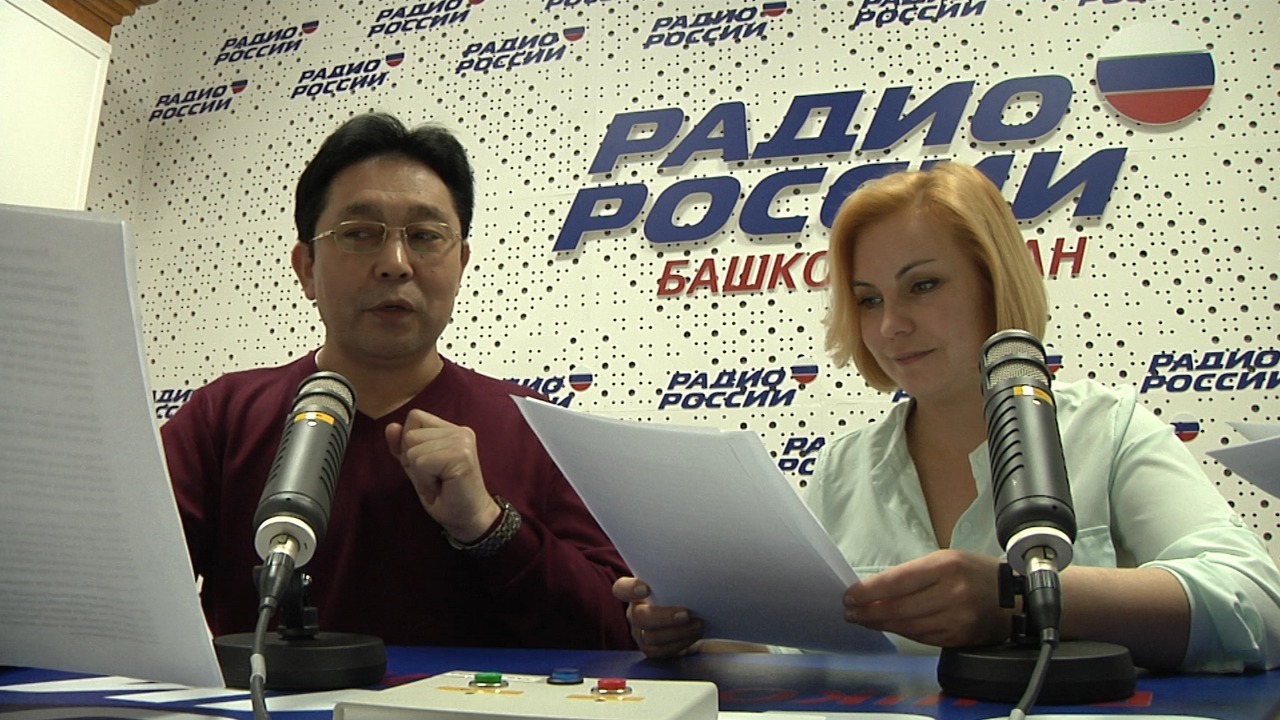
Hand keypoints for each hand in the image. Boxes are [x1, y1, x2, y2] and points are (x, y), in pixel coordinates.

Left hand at [385, 409, 498, 541]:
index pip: (415, 417)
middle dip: (413, 461)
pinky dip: (425, 482)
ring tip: (438, 483)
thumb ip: (402, 445)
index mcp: (451, 429)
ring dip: (420, 474)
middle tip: (435, 477)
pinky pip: (421, 463)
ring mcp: (462, 441)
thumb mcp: (416, 466)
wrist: (467, 519)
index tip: (428, 466)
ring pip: (413, 450)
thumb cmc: (443, 494)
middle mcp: (460, 430)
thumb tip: (391, 426)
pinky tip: (440, 488)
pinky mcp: (461, 456)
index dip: (410, 444)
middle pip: (411, 434)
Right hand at [612, 577, 704, 658]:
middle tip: (686, 614)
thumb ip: (675, 579)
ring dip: (678, 632)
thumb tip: (693, 575)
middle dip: (663, 617)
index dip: (630, 589)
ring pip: (651, 637)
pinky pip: (662, 651)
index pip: (622, 589)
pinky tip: (694, 634)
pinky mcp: (651, 649)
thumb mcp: (675, 583)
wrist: (688, 616)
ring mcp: (640, 633)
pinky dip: (681, 642)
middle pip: (638, 617)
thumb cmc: (679, 593)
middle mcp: (634, 613)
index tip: (646, 589)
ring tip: (698, 624)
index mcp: (634, 592)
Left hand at [842, 549, 1011, 647]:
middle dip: (868, 612)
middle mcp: (951, 593)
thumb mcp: (945, 560)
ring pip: (907, 626)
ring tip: (864, 620)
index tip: (849, 596)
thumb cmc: (974, 573)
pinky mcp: (958, 637)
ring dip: (881, 624)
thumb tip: (875, 589)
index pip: (896, 581)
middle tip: (850, 613)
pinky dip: (902, 632)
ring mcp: (956, 619)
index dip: (868, 592)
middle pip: (898, 608)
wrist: (1013, 599)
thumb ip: (912, 574)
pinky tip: (889, 627)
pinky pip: (921, 637)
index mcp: (946, 567)